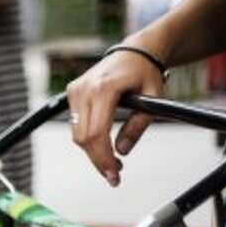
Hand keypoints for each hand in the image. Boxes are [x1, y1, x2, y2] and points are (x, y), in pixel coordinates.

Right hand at [65, 48, 165, 186]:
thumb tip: (121, 151)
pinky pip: (76, 125)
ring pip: (77, 134)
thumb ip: (138, 125)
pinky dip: (88, 140)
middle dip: (98, 160)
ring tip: (112, 161)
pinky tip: (102, 146)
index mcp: (103, 89)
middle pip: (83, 138)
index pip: (96, 133)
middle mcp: (84, 90)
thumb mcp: (153, 98)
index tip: (114, 174)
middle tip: (114, 175)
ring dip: (93, 152)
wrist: (135, 51)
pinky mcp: (72, 94)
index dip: (103, 158)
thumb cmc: (145, 72)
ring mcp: (75, 91)